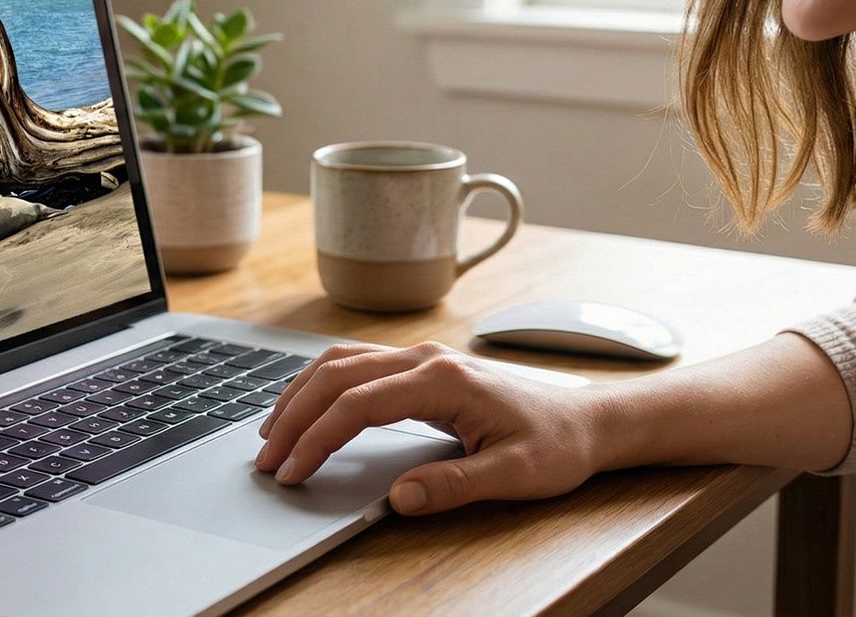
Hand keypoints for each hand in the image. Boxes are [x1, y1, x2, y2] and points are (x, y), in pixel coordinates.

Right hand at [254, 341, 602, 515]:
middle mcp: (427, 358)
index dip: (317, 438)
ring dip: (301, 394)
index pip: (357, 403)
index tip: (293, 472)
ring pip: (341, 361)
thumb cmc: (557, 446)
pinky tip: (307, 408)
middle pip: (336, 374)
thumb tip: (398, 499)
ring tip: (273, 435)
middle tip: (267, 459)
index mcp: (444, 380)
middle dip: (294, 416)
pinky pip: (357, 364)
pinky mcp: (423, 367)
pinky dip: (322, 384)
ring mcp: (423, 357)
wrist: (588, 420)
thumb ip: (454, 486)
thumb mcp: (514, 475)